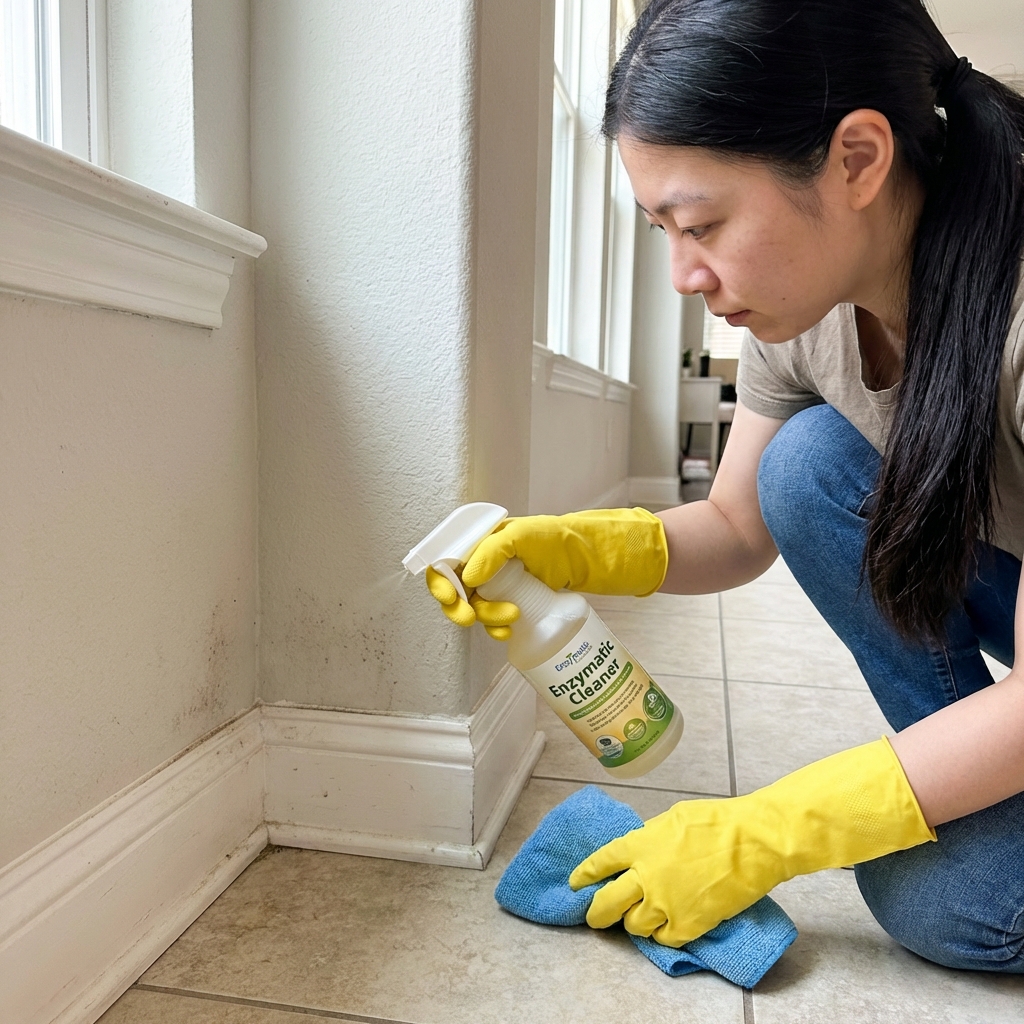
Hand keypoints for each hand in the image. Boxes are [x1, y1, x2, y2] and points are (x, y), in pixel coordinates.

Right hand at [424, 507, 668, 638]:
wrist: (596, 560)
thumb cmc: (562, 540)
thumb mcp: (525, 535)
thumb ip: (493, 551)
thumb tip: (466, 577)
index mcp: (483, 541)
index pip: (447, 561)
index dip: (440, 582)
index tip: (450, 598)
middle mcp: (488, 563)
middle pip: (456, 589)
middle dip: (459, 606)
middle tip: (469, 618)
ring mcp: (502, 584)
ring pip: (476, 608)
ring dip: (485, 618)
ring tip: (510, 619)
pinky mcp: (517, 602)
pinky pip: (495, 620)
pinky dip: (497, 629)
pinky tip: (509, 632)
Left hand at [568, 738, 934, 946]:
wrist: (752, 842)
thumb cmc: (717, 822)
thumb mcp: (673, 819)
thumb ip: (650, 838)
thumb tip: (641, 849)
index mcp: (639, 844)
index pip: (600, 862)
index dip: (584, 875)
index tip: (576, 883)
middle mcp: (645, 876)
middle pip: (607, 904)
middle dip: (596, 913)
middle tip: (595, 916)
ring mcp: (665, 903)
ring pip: (634, 926)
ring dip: (634, 923)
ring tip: (639, 918)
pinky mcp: (688, 924)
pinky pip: (664, 939)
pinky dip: (662, 935)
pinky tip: (666, 927)